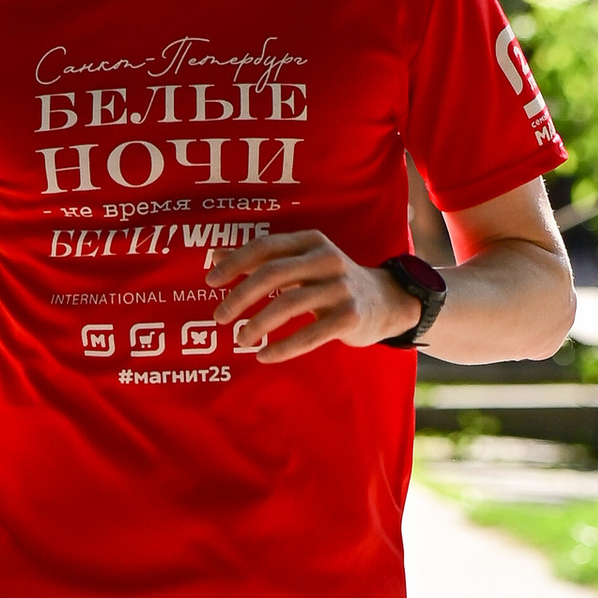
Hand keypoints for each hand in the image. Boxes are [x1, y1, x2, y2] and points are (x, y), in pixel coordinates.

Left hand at [207, 228, 420, 365]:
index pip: (265, 247)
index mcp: (311, 241)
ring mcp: (341, 288)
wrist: (387, 301)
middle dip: (240, 297)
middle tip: (219, 317)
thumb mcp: (300, 263)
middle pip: (273, 274)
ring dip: (258, 324)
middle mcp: (326, 259)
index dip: (235, 263)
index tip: (211, 282)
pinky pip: (310, 334)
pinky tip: (264, 356)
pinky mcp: (350, 317)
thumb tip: (214, 257)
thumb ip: (261, 260)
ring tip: (241, 339)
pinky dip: (283, 347)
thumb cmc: (331, 282)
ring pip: (289, 304)